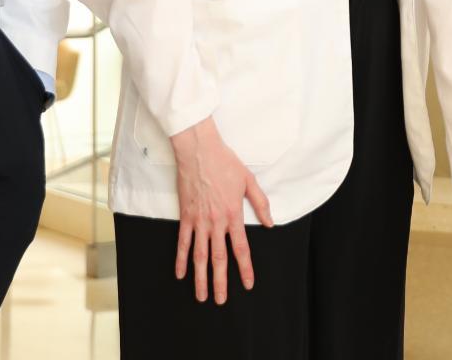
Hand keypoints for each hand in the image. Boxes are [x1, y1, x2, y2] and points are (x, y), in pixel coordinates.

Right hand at [170, 117, 272, 304]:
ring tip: (201, 296)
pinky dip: (181, 259)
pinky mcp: (185, 216)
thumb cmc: (225, 163)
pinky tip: (181, 274)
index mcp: (234, 214)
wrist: (199, 150)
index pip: (241, 248)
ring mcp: (199, 221)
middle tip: (220, 300)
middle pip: (219, 258)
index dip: (245, 268)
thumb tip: (270, 223)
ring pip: (200, 256)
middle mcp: (216, 222)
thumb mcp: (249, 181)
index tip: (248, 284)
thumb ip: (260, 204)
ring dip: (200, 278)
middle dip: (220, 282)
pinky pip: (182, 242)